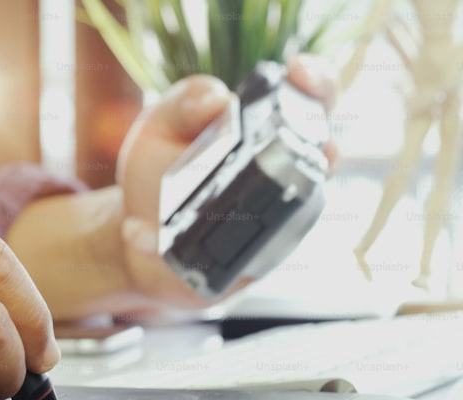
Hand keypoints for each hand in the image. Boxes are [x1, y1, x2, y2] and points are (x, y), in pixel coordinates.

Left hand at [114, 55, 339, 307]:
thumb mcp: (160, 127)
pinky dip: (235, 249)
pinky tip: (195, 237)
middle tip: (317, 140)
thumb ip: (184, 103)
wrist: (136, 238)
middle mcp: (283, 171)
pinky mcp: (258, 262)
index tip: (301, 74)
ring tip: (272, 190)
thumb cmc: (157, 174)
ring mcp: (277, 218)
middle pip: (326, 149)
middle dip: (327, 140)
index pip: (309, 96)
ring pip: (305, 208)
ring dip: (297, 197)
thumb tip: (217, 98)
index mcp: (264, 127)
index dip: (316, 81)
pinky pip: (259, 258)